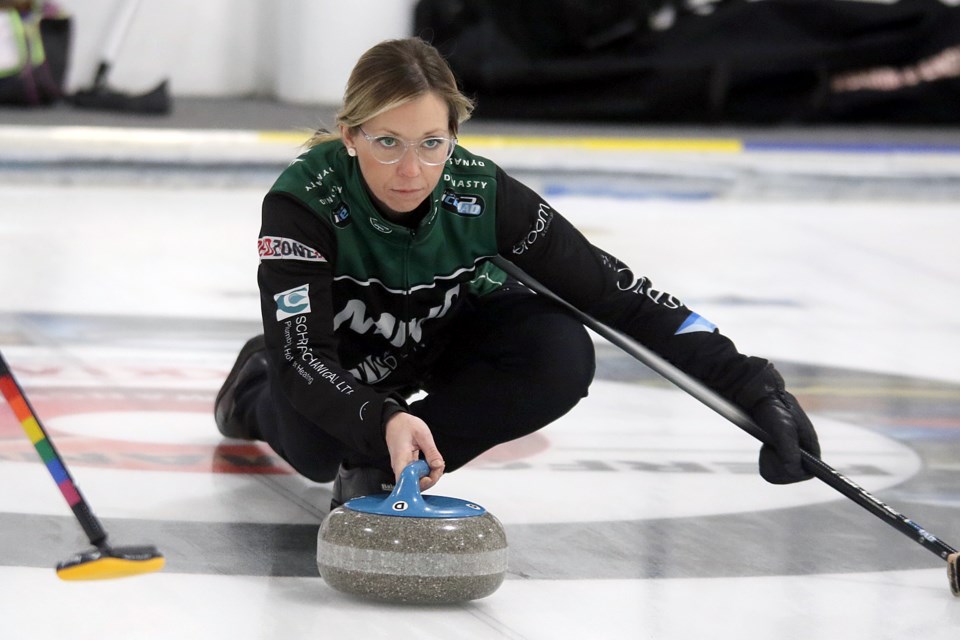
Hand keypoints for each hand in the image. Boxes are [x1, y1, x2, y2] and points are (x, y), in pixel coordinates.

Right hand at [384, 412, 444, 490]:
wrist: (394, 422)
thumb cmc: (404, 426)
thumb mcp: (422, 434)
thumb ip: (431, 451)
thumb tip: (438, 465)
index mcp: (401, 458)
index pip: (407, 481)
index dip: (420, 483)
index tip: (430, 476)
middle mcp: (400, 467)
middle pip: (415, 484)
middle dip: (430, 478)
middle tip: (438, 466)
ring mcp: (403, 468)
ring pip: (418, 481)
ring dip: (430, 475)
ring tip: (436, 462)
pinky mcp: (407, 468)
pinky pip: (418, 475)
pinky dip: (427, 471)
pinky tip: (432, 463)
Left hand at [734, 363, 820, 483]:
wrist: (760, 399)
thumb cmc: (774, 410)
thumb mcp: (783, 428)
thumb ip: (789, 449)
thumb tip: (794, 471)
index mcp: (811, 447)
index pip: (808, 472)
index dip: (793, 473)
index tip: (781, 465)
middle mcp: (803, 453)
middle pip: (791, 475)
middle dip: (777, 464)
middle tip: (769, 448)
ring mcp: (791, 454)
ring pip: (780, 474)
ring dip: (770, 461)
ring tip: (767, 446)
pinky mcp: (780, 453)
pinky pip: (771, 469)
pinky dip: (765, 459)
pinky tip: (765, 447)